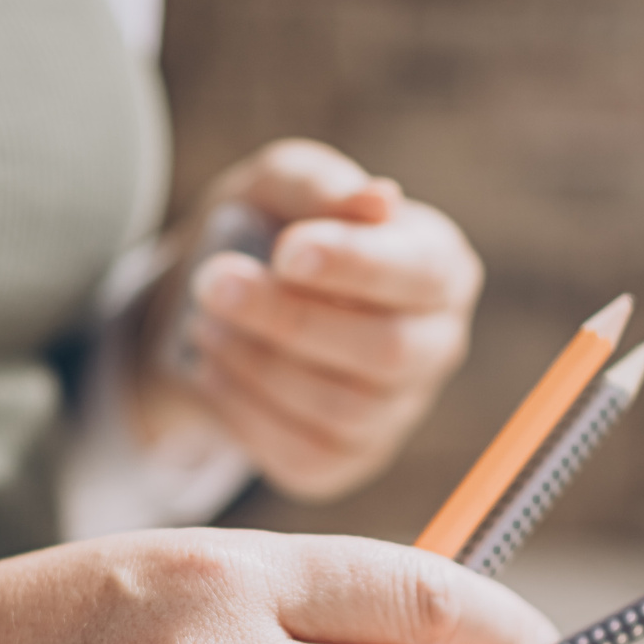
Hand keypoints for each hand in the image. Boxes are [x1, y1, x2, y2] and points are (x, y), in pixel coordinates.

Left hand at [136, 140, 483, 500]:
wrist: (226, 299)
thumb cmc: (273, 230)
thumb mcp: (280, 186)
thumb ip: (320, 184)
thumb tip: (376, 198)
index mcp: (439, 267)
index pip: (421, 274)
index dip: (355, 266)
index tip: (284, 251)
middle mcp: (435, 345)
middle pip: (387, 351)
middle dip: (292, 319)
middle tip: (213, 283)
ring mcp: (396, 411)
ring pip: (343, 409)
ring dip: (259, 365)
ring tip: (204, 323)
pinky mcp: (349, 459)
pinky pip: (305, 456)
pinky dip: (245, 412)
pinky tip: (211, 368)